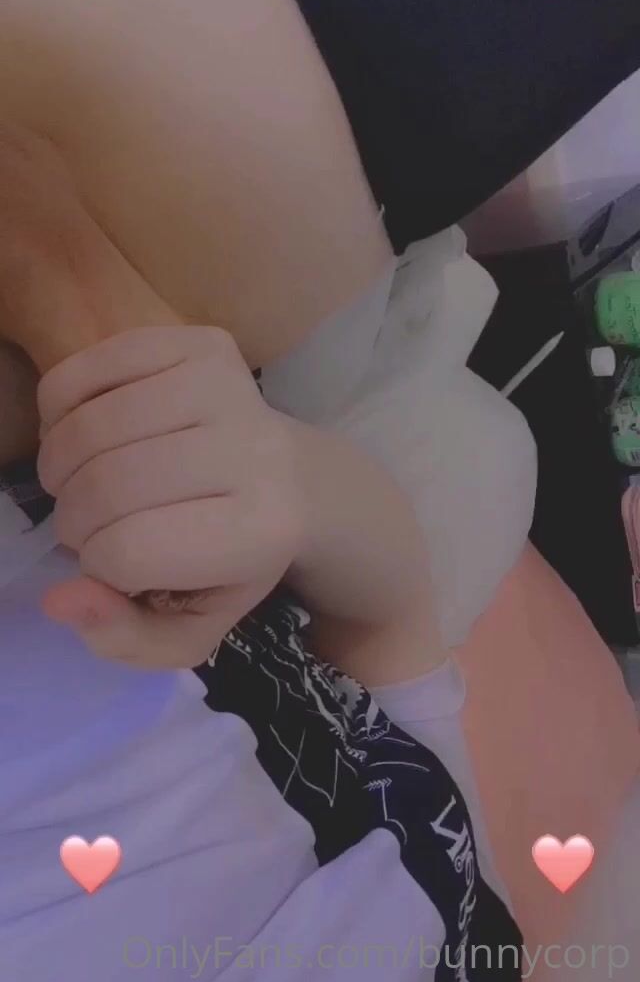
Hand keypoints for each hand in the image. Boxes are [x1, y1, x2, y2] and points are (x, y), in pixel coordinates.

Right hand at [37, 326, 304, 667]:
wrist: (298, 484)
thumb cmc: (234, 562)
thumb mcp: (191, 627)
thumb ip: (124, 637)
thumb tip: (58, 598)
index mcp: (259, 532)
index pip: (128, 550)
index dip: (96, 565)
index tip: (112, 565)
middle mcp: (253, 452)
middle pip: (106, 485)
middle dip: (72, 517)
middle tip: (85, 524)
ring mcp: (230, 388)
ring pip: (91, 426)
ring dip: (59, 464)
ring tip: (80, 482)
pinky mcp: (204, 343)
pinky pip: (91, 365)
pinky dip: (60, 406)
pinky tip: (80, 431)